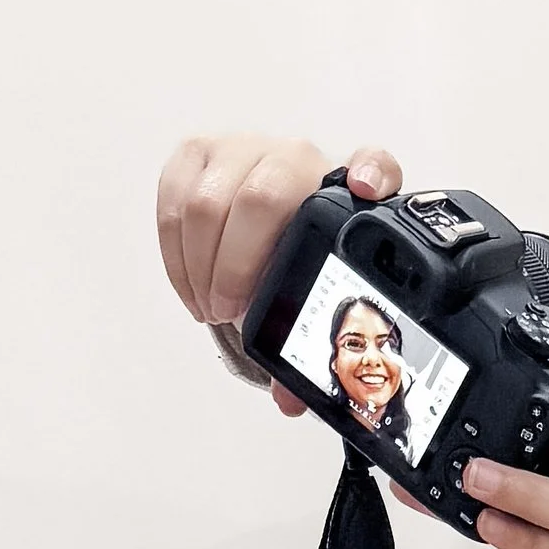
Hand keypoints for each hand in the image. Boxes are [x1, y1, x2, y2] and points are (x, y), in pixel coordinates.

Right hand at [155, 133, 398, 416]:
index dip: (370, 173)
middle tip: (230, 311)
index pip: (374, 166)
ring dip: (200, 265)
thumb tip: (288, 398)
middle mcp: (297, 158)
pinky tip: (191, 283)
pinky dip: (175, 252)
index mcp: (344, 192)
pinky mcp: (199, 154)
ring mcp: (246, 149)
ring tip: (210, 305)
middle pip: (261, 197)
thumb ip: (306, 347)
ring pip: (208, 199)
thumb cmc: (290, 267)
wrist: (258, 233)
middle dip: (238, 265)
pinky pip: (174, 196)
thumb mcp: (307, 303)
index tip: (365, 189)